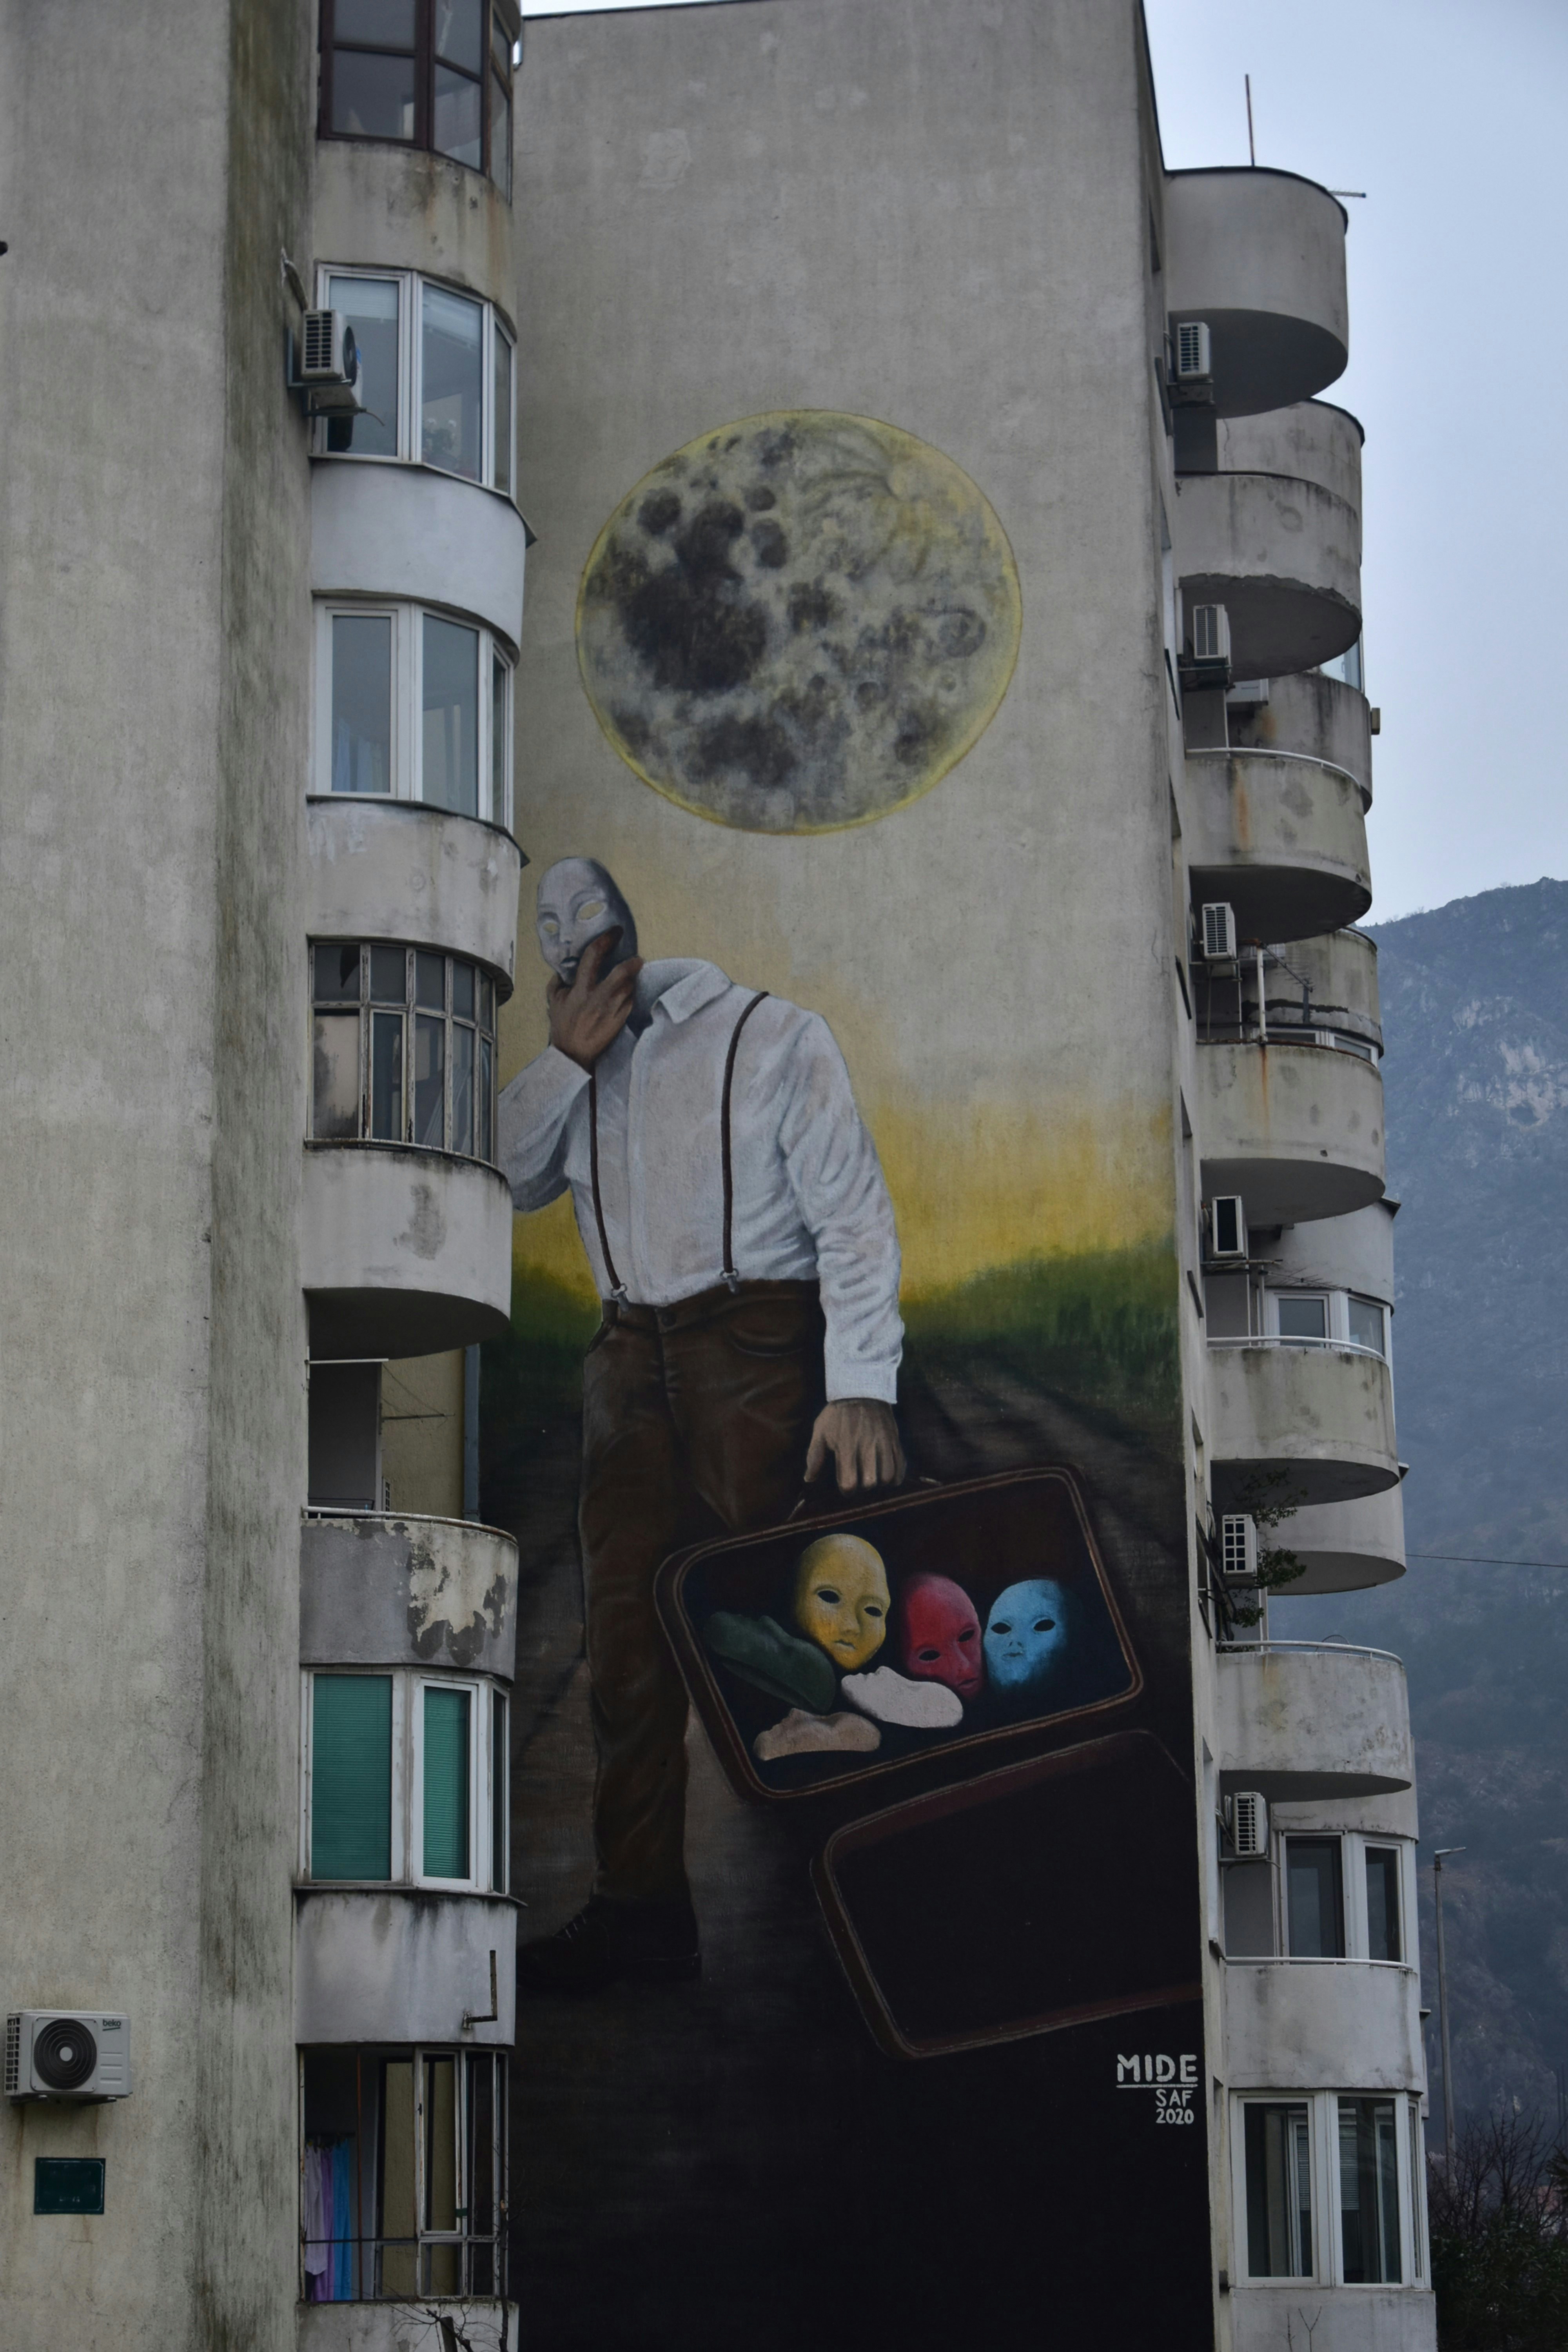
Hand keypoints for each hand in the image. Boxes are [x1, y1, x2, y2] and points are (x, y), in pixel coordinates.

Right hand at [547, 930, 642, 1070]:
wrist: (573, 1054)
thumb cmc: (563, 1027)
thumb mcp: (554, 1002)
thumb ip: (558, 983)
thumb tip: (564, 969)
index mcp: (580, 990)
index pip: (593, 957)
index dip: (605, 940)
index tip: (614, 933)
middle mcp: (598, 999)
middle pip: (621, 974)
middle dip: (632, 963)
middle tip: (637, 958)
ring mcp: (611, 1011)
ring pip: (629, 988)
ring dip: (631, 980)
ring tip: (631, 977)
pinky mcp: (620, 1021)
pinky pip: (630, 1002)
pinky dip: (630, 995)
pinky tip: (626, 994)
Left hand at [805, 1401, 905, 1493]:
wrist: (861, 1389)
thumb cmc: (837, 1413)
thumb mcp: (820, 1431)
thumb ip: (814, 1457)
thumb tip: (809, 1479)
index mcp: (846, 1446)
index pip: (849, 1482)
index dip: (847, 1490)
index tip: (846, 1486)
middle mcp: (866, 1446)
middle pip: (870, 1483)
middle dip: (864, 1486)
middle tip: (860, 1480)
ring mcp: (883, 1443)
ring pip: (888, 1476)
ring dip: (880, 1481)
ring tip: (874, 1476)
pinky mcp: (894, 1439)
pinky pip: (901, 1464)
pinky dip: (896, 1475)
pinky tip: (888, 1474)